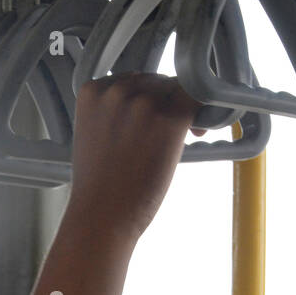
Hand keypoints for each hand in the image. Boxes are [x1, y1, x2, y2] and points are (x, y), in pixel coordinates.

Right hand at [68, 73, 200, 240]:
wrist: (101, 215)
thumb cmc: (100, 180)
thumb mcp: (97, 130)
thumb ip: (118, 108)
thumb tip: (156, 97)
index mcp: (93, 91)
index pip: (134, 79)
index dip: (150, 96)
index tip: (156, 115)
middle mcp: (117, 91)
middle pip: (158, 81)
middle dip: (168, 102)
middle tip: (175, 130)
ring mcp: (144, 103)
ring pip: (179, 89)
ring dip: (184, 109)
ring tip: (187, 135)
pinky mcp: (170, 119)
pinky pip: (198, 100)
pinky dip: (202, 113)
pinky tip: (198, 132)